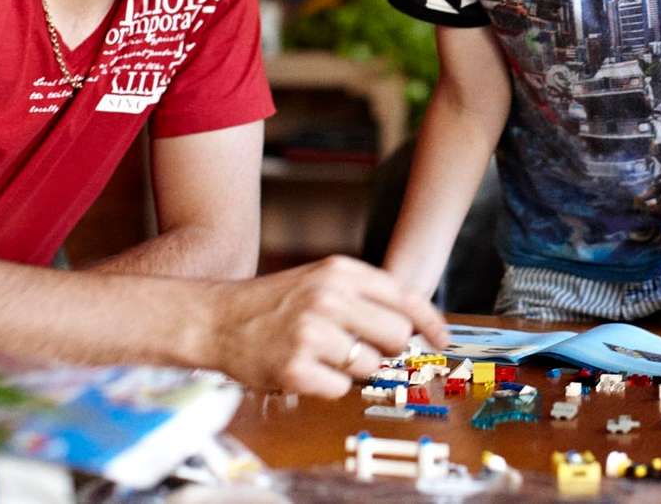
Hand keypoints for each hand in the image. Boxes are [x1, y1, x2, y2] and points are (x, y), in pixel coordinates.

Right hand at [205, 255, 447, 396]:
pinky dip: (328, 385)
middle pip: (397, 334)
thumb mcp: (320, 280)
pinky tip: (306, 369)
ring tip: (324, 355)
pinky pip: (341, 388)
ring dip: (355, 368)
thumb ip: (364, 297)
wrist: (217, 319)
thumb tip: (413, 327)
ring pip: (371, 365)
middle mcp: (329, 298)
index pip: (405, 297)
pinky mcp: (297, 368)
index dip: (430, 322)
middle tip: (366, 349)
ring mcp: (313, 334)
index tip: (442, 339)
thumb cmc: (273, 303)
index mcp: (340, 272)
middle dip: (389, 348)